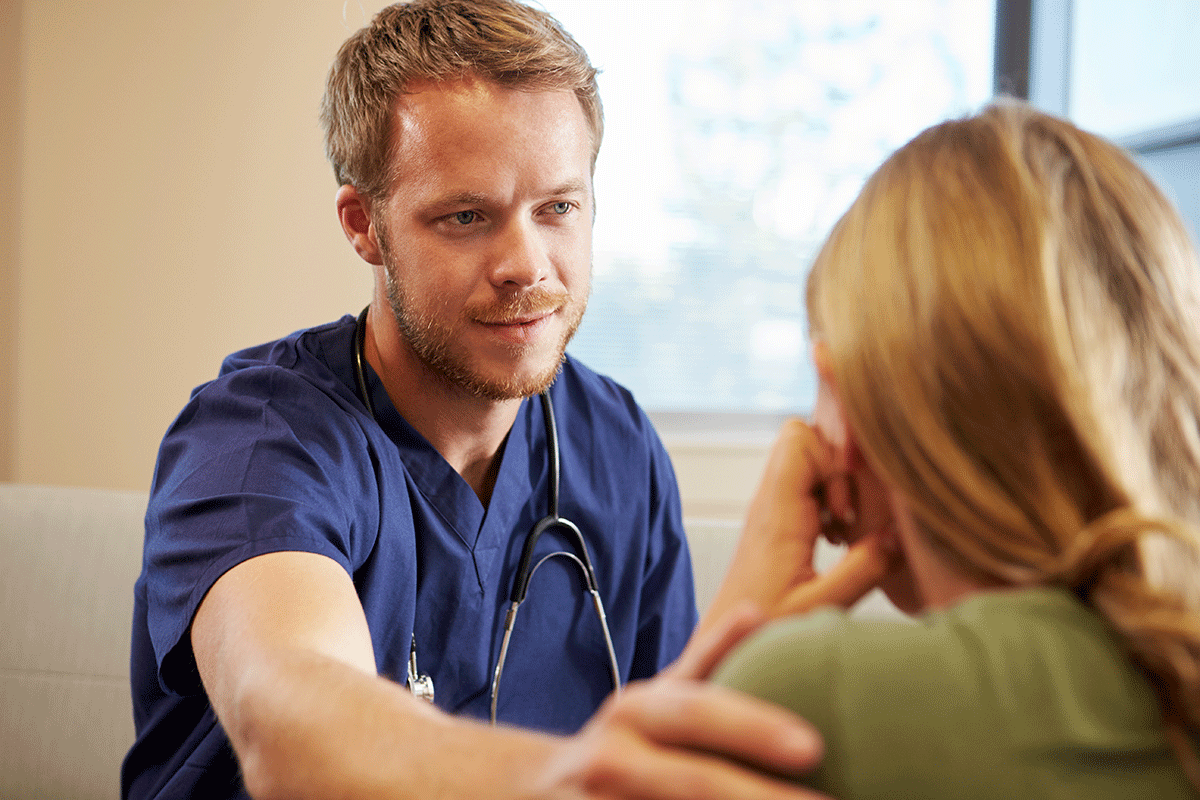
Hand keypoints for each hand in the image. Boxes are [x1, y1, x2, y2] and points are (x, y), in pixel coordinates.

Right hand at [531, 607, 830, 798]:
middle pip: (695, 780)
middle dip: (761, 797)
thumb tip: (758, 614)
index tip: (814, 746)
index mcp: (635, 711)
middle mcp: (612, 757)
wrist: (534, 790)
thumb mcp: (653, 699)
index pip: (698, 712)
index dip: (754, 728)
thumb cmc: (621, 743)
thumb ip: (706, 661)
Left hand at [702, 419, 898, 629]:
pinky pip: (806, 488)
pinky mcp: (776, 524)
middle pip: (804, 440)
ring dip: (835, 486)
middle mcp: (768, 503)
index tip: (846, 512)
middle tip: (848, 518)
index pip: (800, 440)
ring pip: (807, 462)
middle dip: (838, 466)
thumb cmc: (763, 633)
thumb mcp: (820, 607)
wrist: (725, 650)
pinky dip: (828, 503)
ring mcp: (770, 511)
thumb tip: (899, 533)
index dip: (834, 460)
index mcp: (776, 514)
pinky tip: (836, 541)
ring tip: (843, 532)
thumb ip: (863, 569)